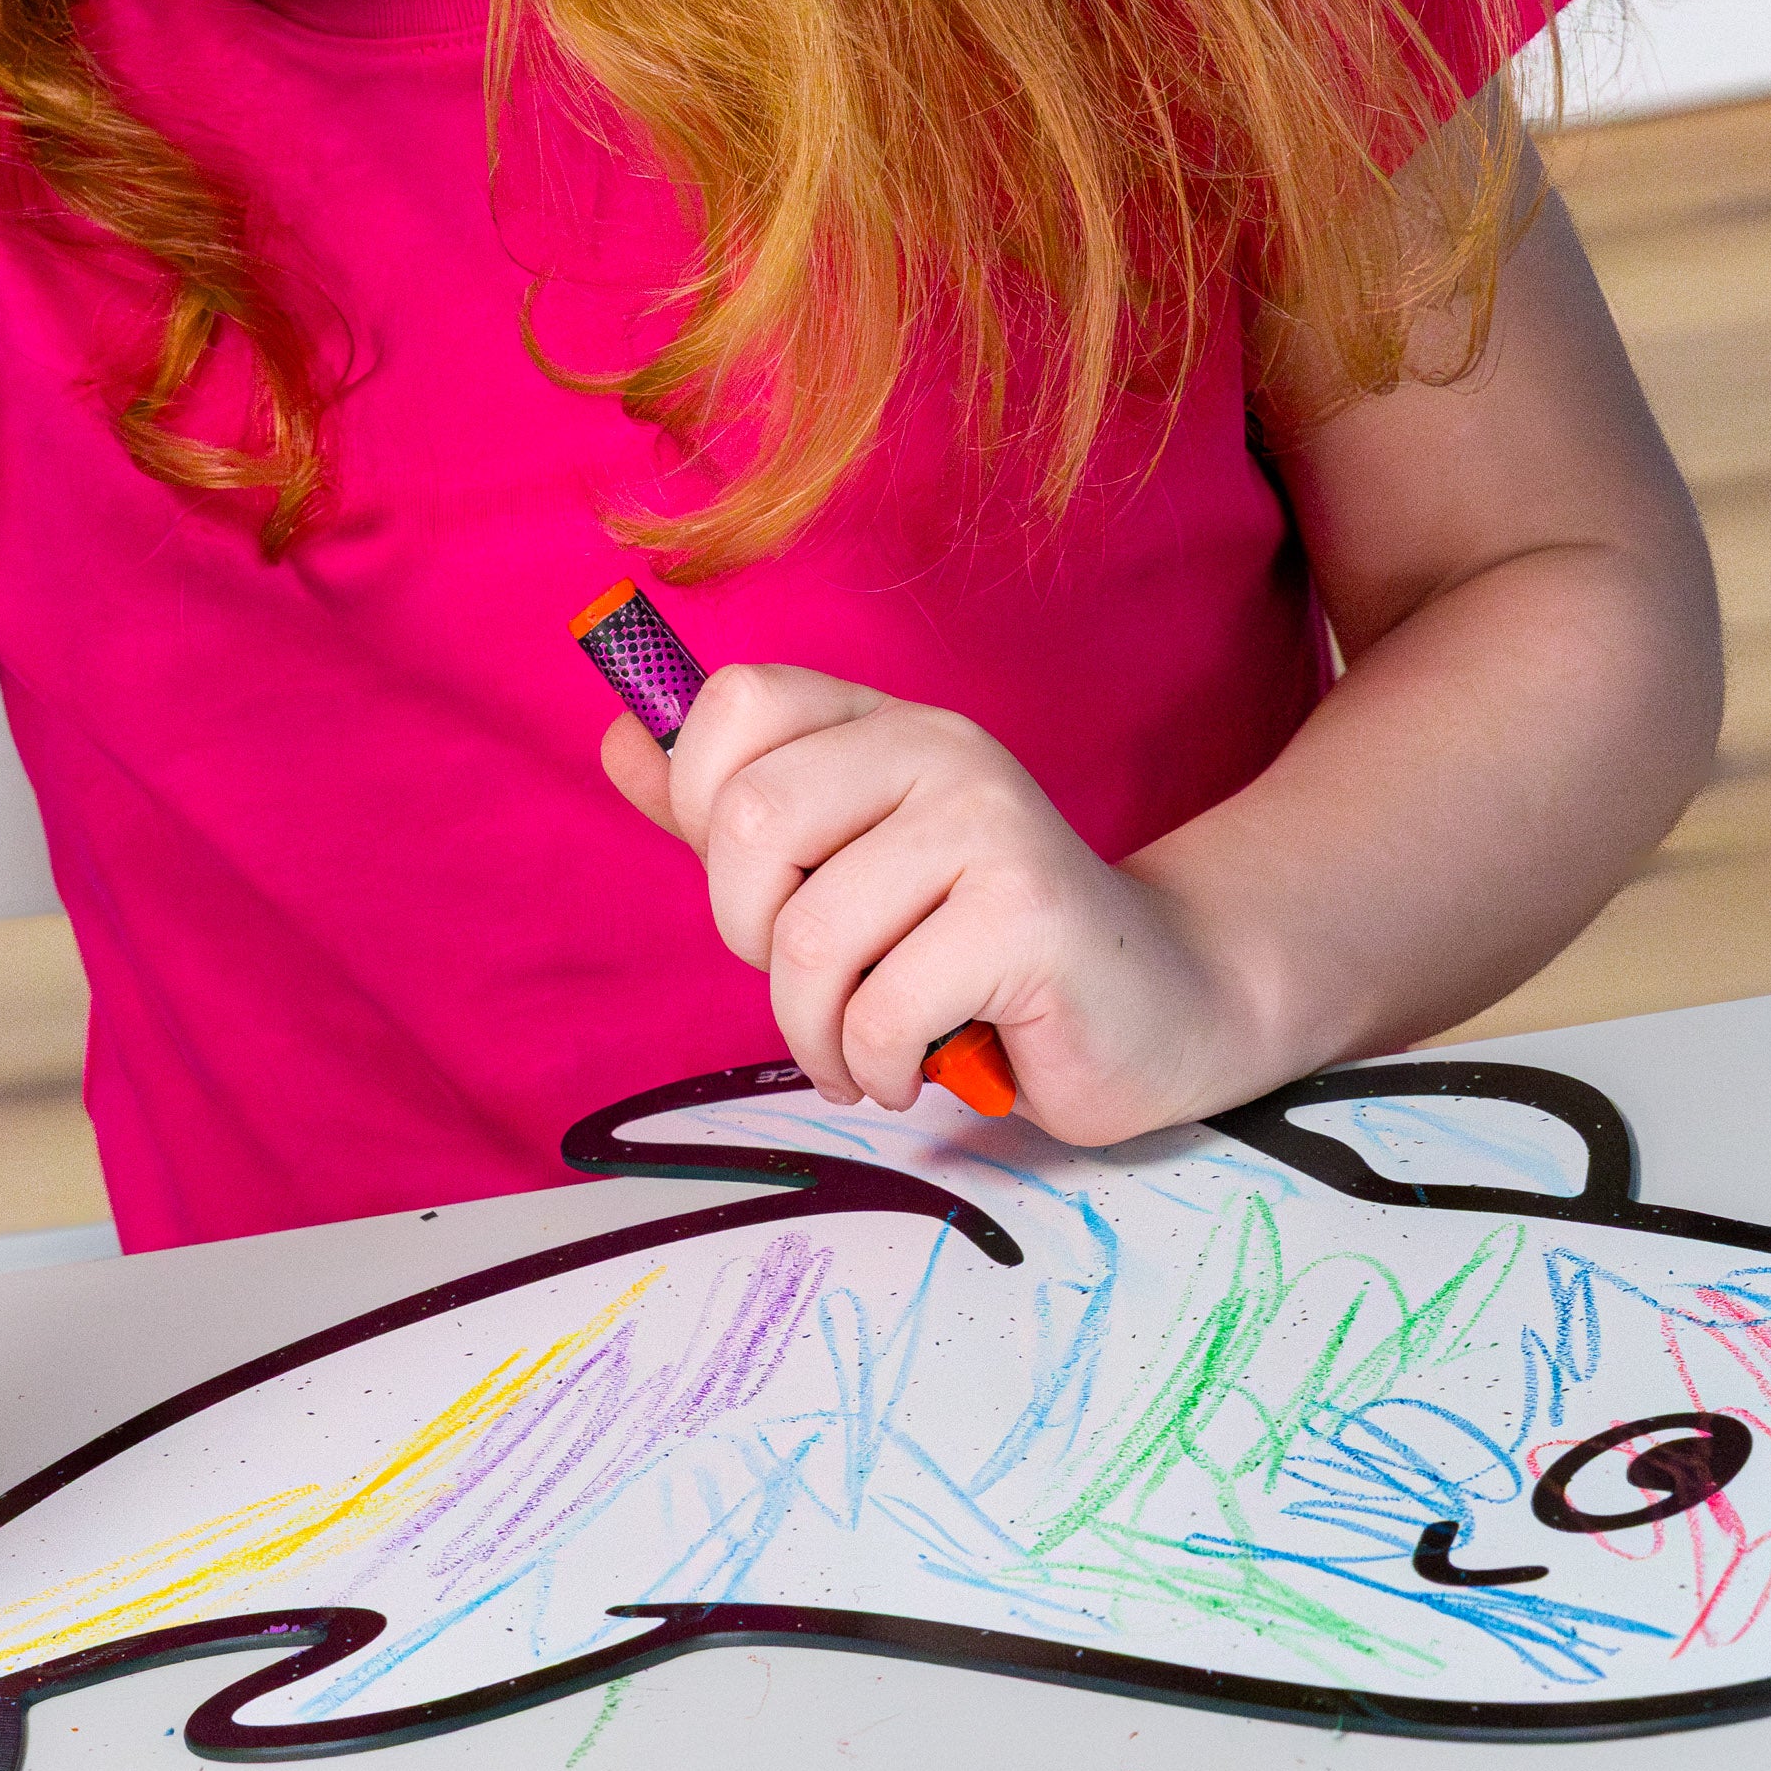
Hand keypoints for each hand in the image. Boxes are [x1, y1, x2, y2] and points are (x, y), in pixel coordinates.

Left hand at [602, 665, 1261, 1141]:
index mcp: (884, 724)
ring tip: (863, 1048)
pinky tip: (918, 1065)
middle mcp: (940, 750)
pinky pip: (880, 1010)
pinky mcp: (1029, 916)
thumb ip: (728, 813)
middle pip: (749, 823)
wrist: (1151, 1007)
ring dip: (815, 1033)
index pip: (736, 702)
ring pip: (809, 939)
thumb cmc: (976, 948)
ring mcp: (991, 826)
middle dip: (755, 938)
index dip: (701, 805)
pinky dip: (876, 1068)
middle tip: (815, 982)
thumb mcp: (843, 870)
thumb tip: (618, 737)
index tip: (760, 886)